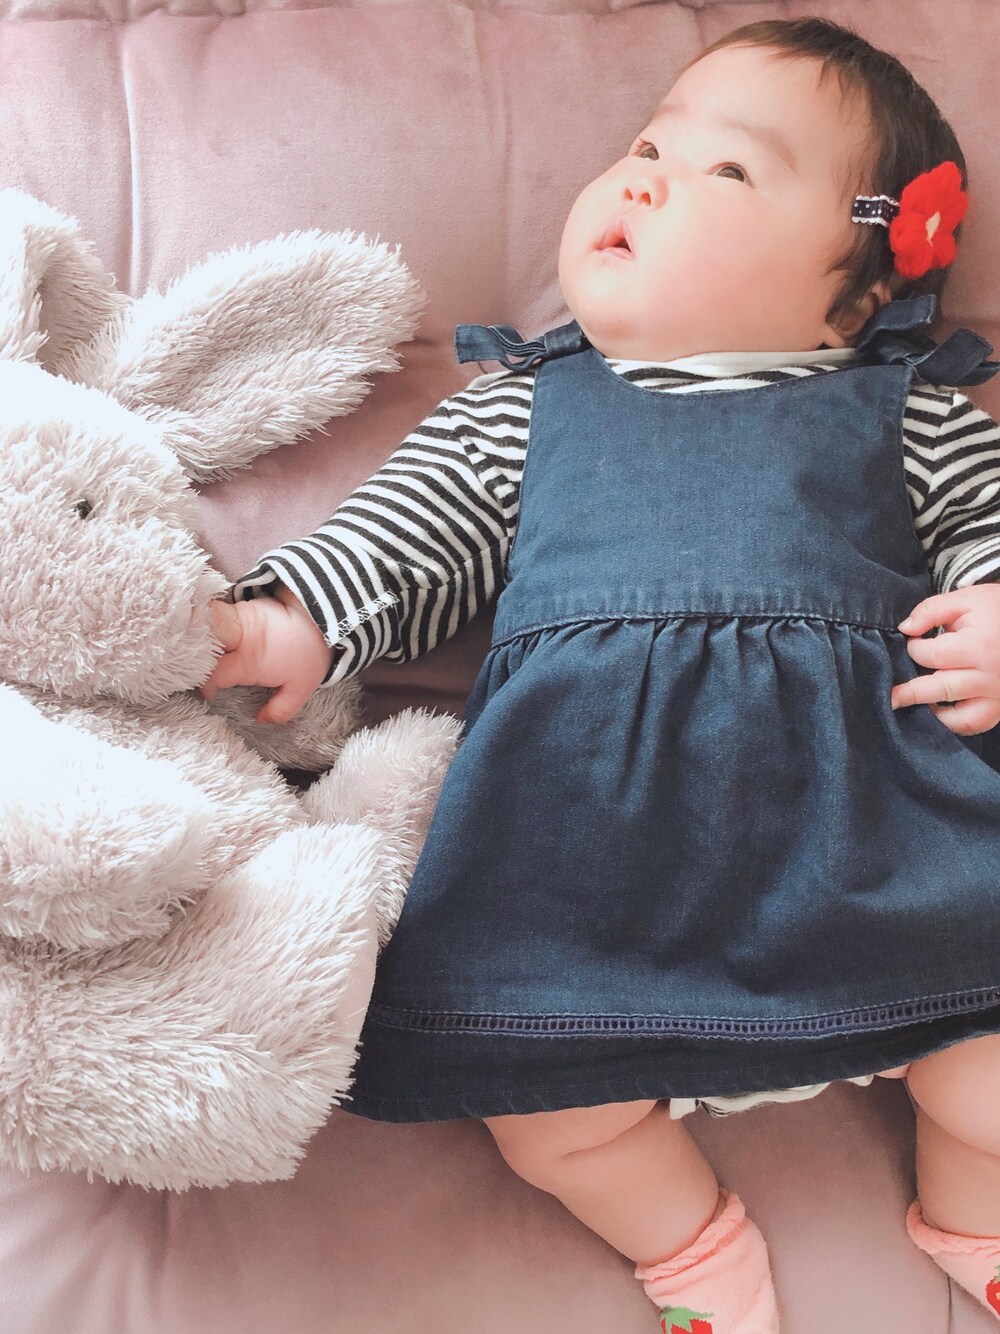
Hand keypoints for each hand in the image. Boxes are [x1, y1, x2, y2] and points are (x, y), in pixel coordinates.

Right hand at [199, 584, 334, 723]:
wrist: (320, 616)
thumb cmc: (308, 652)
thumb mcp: (301, 688)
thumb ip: (281, 709)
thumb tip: (260, 721)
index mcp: (249, 660)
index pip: (215, 673)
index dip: (206, 685)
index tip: (208, 694)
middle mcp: (238, 637)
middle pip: (202, 639)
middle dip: (191, 650)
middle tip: (190, 665)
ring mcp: (238, 617)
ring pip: (206, 623)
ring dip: (198, 636)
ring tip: (194, 650)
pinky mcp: (242, 605)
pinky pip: (216, 614)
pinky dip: (209, 624)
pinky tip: (206, 634)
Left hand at [891, 584, 999, 734]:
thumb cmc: (998, 609)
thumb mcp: (966, 599)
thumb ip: (931, 610)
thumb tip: (904, 629)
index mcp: (979, 645)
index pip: (932, 656)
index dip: (915, 649)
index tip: (913, 643)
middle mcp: (989, 675)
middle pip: (939, 689)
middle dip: (908, 692)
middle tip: (888, 696)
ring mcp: (998, 695)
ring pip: (958, 717)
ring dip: (931, 713)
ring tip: (911, 707)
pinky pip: (976, 724)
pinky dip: (956, 724)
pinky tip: (940, 713)